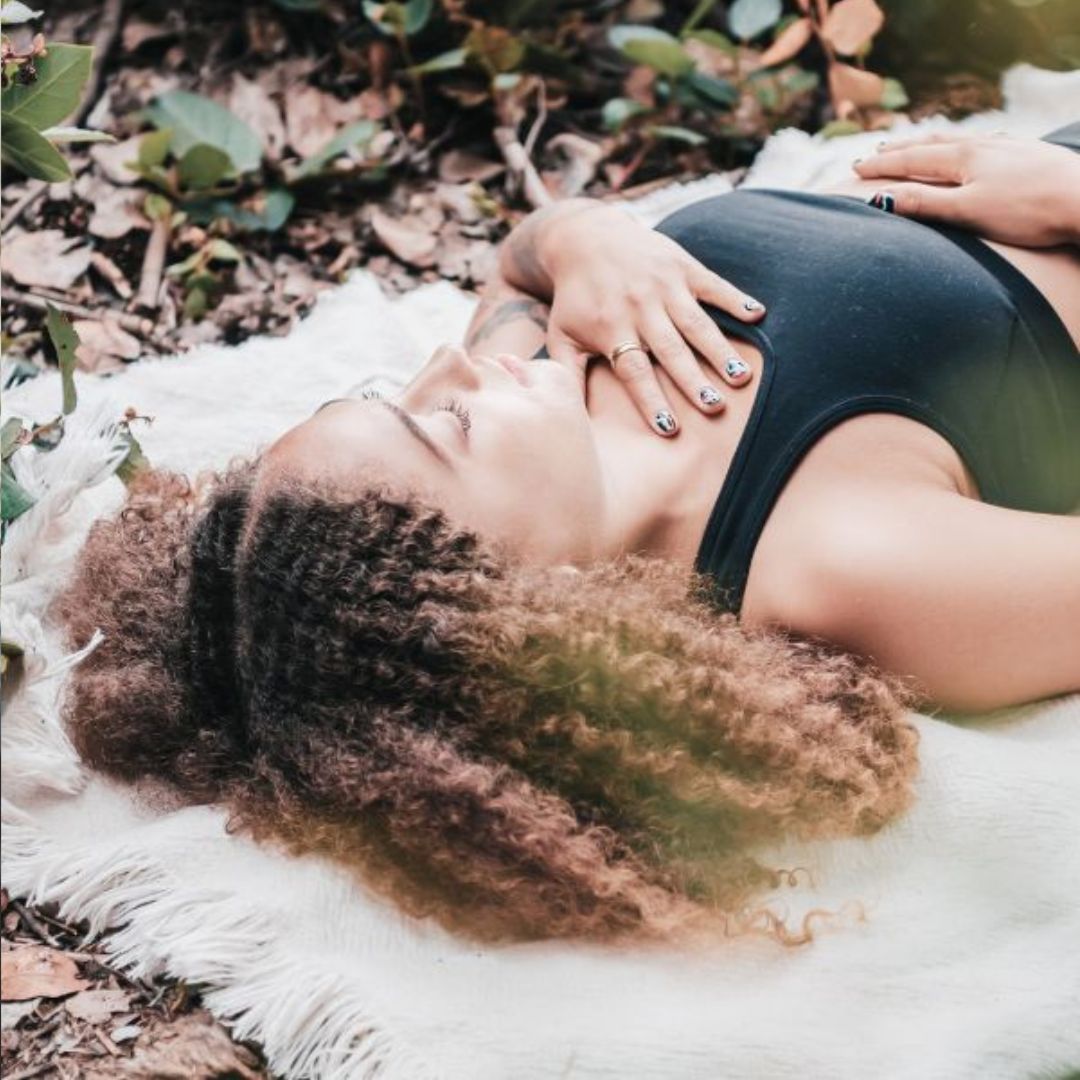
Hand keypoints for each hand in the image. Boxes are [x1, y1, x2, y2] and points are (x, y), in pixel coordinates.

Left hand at [536, 202, 765, 436]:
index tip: (670, 428)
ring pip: (696, 323)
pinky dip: (735, 298)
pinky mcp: (682, 266)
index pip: (633, 371)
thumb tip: (567, 417)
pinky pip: (712, 284)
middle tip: (714, 407)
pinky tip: (757, 314)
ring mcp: (663, 286)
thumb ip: (567, 375)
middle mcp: (639, 308)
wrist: (585, 238)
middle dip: (693, 380)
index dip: (651, 399)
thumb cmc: (575, 298)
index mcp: (611, 329)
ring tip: (742, 377)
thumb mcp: (562, 336)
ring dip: (719, 350)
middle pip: (669, 350)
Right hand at [854, 132, 1079, 247]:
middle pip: (932, 144)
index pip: (912, 159)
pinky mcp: (1028, 155)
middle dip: (900, 150)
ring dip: (930, 144)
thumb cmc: (1027, 212)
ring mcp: (1008, 147)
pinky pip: (984, 144)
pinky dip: (962, 146)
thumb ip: (926, 203)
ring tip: (914, 145)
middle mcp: (984, 145)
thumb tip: (883, 197)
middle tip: (874, 153)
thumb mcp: (967, 212)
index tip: (855, 168)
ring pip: (959, 141)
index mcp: (964, 158)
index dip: (882, 166)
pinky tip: (972, 147)